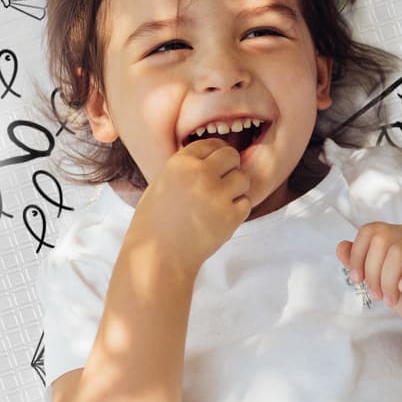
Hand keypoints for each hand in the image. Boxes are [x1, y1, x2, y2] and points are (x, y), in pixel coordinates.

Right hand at [139, 140, 250, 276]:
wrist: (158, 257)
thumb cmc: (155, 222)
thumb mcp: (163, 182)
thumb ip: (188, 167)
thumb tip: (214, 156)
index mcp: (179, 162)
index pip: (210, 144)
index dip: (215, 154)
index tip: (215, 165)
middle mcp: (200, 174)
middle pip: (231, 156)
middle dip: (229, 168)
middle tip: (220, 184)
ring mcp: (217, 195)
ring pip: (243, 178)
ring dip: (235, 189)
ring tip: (219, 203)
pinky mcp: (230, 217)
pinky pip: (246, 202)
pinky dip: (237, 209)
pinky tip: (221, 217)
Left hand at [336, 223, 401, 342]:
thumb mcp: (380, 282)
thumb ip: (362, 263)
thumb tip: (340, 246)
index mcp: (400, 236)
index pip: (370, 230)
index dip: (357, 254)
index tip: (357, 280)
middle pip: (381, 239)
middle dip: (372, 272)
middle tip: (377, 295)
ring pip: (398, 251)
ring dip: (387, 280)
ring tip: (390, 299)